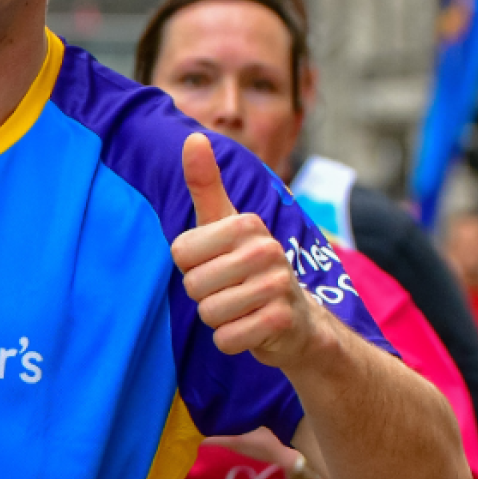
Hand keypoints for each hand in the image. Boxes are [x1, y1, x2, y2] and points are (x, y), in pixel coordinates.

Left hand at [169, 134, 325, 369]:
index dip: (191, 266)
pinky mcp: (281, 321)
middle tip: (230, 290)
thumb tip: (192, 137)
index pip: (180, 254)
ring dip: (218, 319)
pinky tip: (252, 328)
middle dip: (204, 296)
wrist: (297, 320)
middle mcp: (267, 249)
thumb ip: (206, 184)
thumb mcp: (224, 223)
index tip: (215, 264)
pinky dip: (231, 340)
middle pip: (193, 285)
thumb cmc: (248, 266)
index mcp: (246, 224)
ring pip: (208, 313)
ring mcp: (278, 285)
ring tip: (241, 308)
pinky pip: (226, 339)